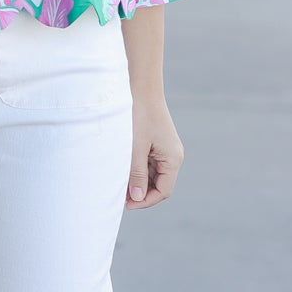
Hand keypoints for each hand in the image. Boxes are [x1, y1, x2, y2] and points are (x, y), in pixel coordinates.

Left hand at [125, 94, 184, 209]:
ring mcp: (164, 150)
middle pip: (158, 185)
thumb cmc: (138, 115)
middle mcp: (172, 156)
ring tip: (118, 183)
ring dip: (137, 181)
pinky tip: (122, 170)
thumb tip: (137, 198)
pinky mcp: (155, 143)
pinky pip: (148, 163)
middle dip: (140, 192)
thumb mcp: (135, 148)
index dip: (145, 201)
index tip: (125, 204)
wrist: (140, 88)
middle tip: (119, 195)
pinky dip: (136, 169)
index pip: (163, 191)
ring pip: (152, 175)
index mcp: (173, 159)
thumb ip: (137, 174)